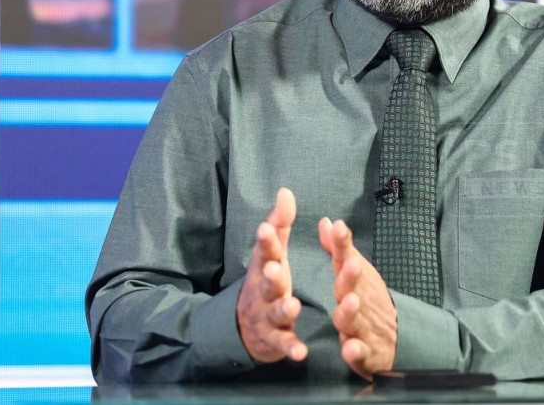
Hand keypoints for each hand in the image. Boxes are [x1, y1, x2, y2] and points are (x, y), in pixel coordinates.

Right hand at [236, 188, 307, 362]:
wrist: (243, 327)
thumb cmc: (265, 283)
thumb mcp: (271, 254)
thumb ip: (279, 225)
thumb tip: (286, 191)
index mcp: (265, 268)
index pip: (264, 252)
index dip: (265, 241)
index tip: (265, 229)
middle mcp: (264, 292)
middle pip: (267, 283)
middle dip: (271, 276)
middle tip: (276, 269)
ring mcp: (267, 316)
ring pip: (276, 313)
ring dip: (284, 310)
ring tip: (293, 306)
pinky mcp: (275, 340)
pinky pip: (283, 344)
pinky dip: (290, 348)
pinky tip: (300, 352)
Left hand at [318, 217, 396, 378]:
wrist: (399, 339)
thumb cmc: (370, 301)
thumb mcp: (355, 272)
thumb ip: (339, 249)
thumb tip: (327, 222)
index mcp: (355, 282)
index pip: (347, 260)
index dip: (342, 244)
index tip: (338, 227)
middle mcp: (360, 301)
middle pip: (352, 288)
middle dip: (351, 276)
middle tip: (351, 263)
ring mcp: (363, 327)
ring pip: (354, 319)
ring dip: (351, 311)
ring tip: (351, 301)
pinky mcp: (365, 353)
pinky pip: (359, 353)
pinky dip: (355, 352)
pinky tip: (350, 350)